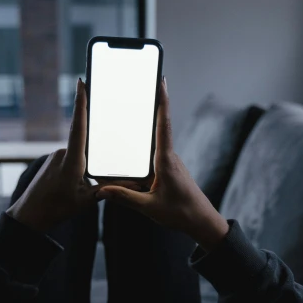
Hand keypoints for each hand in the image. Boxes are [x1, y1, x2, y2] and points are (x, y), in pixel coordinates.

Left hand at [7, 79, 97, 232]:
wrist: (29, 216)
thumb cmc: (57, 208)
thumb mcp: (87, 200)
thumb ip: (109, 187)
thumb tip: (135, 182)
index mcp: (72, 159)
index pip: (78, 126)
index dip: (81, 103)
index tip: (81, 83)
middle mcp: (63, 153)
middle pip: (86, 144)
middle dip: (95, 152)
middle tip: (91, 167)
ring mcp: (56, 156)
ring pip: (80, 155)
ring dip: (85, 167)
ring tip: (79, 189)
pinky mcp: (53, 162)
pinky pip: (72, 160)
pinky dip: (78, 169)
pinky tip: (74, 186)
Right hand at [97, 79, 229, 250]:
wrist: (201, 222)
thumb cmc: (180, 213)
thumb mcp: (149, 207)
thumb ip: (125, 197)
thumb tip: (101, 191)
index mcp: (166, 160)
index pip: (164, 124)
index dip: (162, 101)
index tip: (161, 80)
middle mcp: (169, 156)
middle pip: (159, 125)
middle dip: (152, 103)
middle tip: (142, 82)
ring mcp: (170, 161)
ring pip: (155, 139)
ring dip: (147, 123)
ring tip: (131, 106)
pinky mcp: (168, 169)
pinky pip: (154, 151)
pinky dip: (144, 144)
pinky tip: (132, 146)